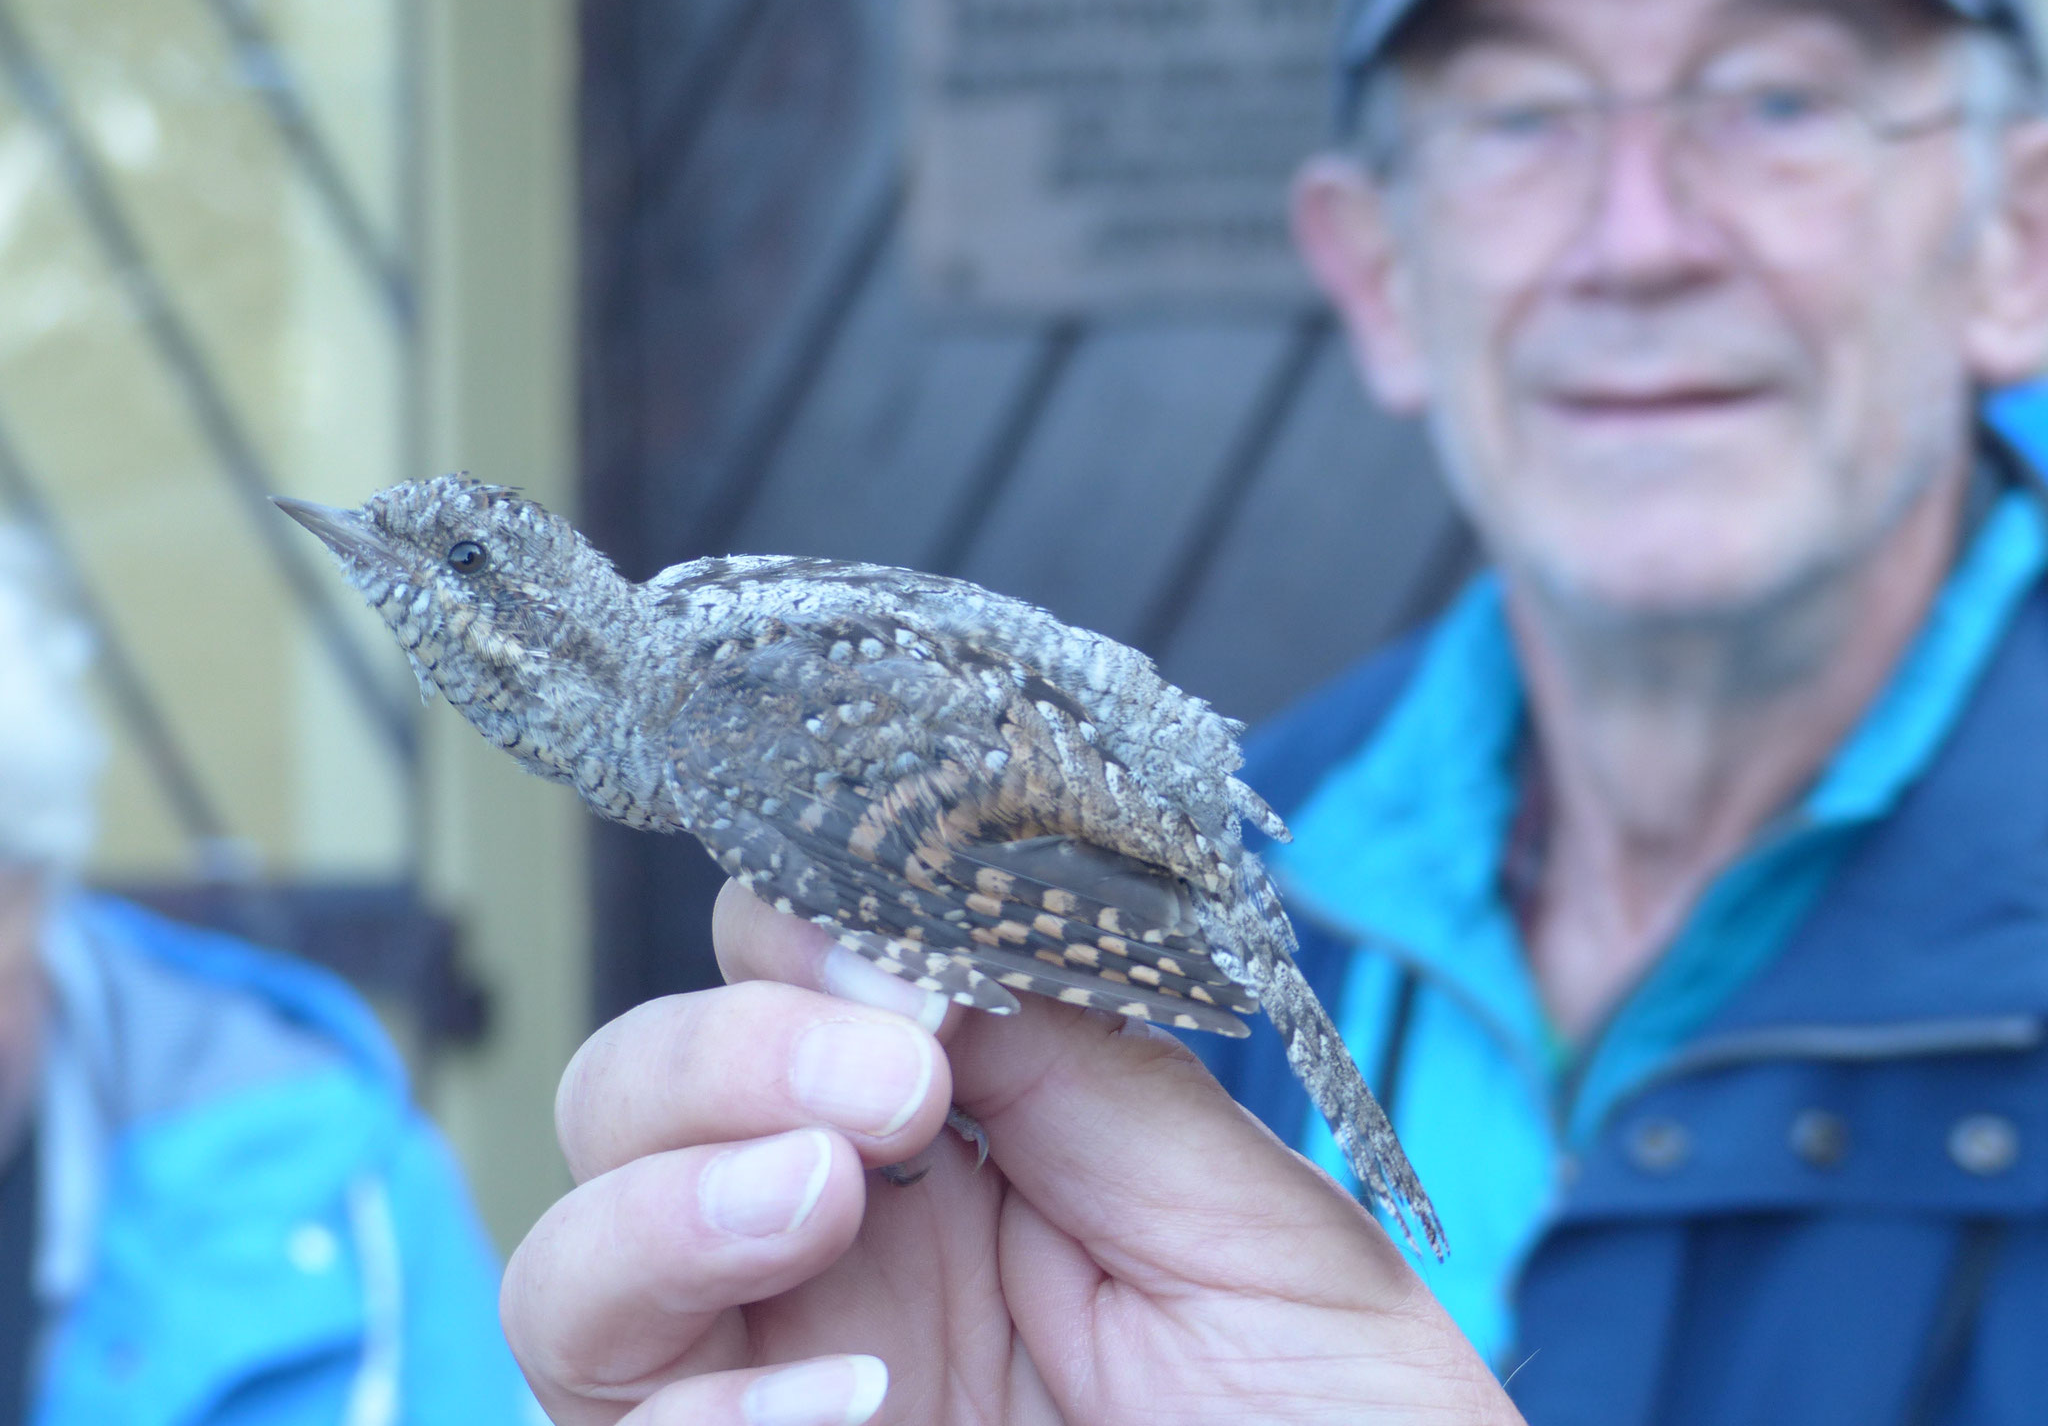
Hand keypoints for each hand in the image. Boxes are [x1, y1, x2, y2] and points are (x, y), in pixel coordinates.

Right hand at [501, 881, 1520, 1424]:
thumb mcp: (1255, 1235)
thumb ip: (1091, 1077)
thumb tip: (925, 944)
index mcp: (960, 1157)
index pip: (786, 990)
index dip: (801, 942)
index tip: (903, 973)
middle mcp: (839, 1264)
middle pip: (632, 1104)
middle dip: (720, 1058)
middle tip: (886, 1091)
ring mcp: (783, 1395)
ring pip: (574, 1274)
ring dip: (660, 1209)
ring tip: (811, 1200)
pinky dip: (700, 1416)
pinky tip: (851, 1408)